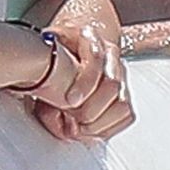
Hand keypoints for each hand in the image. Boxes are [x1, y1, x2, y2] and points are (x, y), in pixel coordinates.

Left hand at [30, 22, 132, 143]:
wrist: (73, 43)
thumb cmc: (55, 52)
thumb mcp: (44, 58)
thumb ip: (45, 82)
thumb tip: (54, 115)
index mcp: (89, 37)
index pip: (96, 58)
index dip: (84, 83)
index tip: (69, 101)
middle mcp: (109, 56)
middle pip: (113, 85)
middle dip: (91, 109)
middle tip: (72, 121)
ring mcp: (120, 74)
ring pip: (122, 103)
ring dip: (100, 123)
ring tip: (79, 129)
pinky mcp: (124, 92)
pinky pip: (126, 115)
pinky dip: (108, 128)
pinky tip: (90, 131)